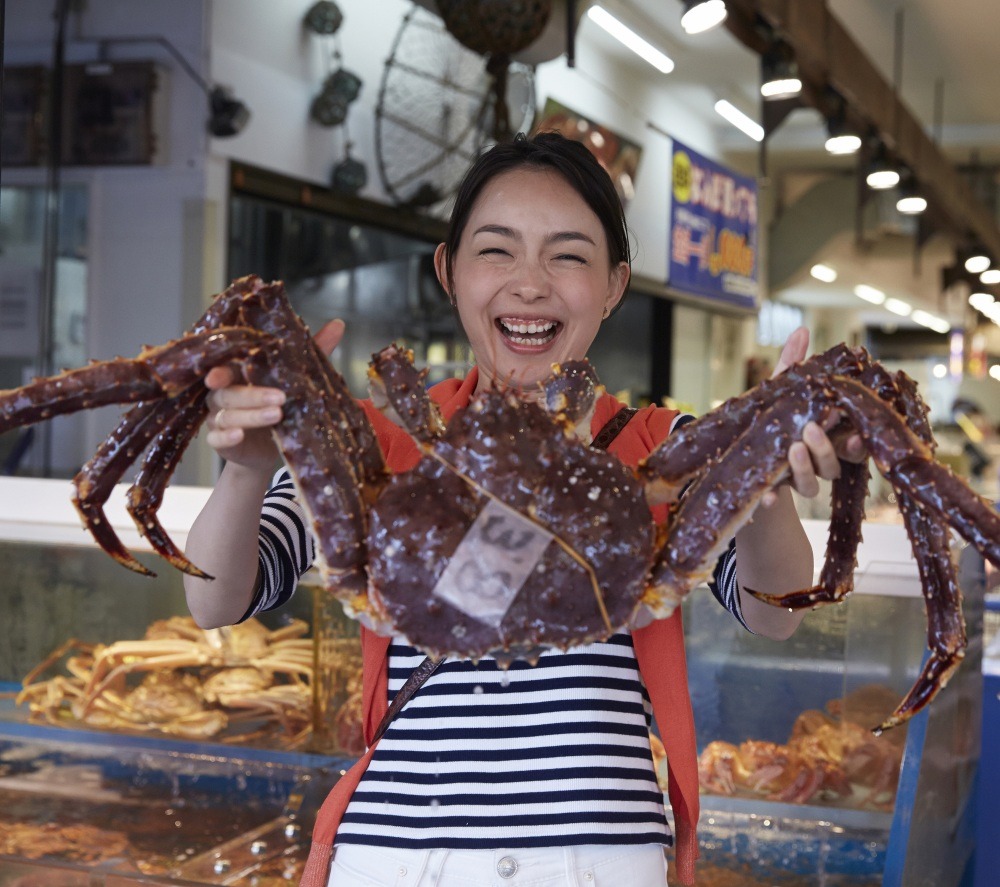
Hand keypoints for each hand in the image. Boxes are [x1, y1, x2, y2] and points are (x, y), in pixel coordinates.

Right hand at [204, 319, 344, 470]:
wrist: (268, 447)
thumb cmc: (279, 404)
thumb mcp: (295, 379)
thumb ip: (310, 353)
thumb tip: (338, 325)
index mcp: (237, 375)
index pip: (224, 368)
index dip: (221, 371)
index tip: (220, 375)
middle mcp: (223, 395)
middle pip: (228, 393)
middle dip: (253, 395)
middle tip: (281, 397)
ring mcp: (218, 419)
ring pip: (226, 416)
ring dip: (250, 415)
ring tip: (276, 414)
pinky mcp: (220, 442)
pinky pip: (216, 439)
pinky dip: (226, 437)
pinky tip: (238, 436)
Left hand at [763, 327, 865, 503]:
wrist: (748, 460)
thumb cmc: (774, 421)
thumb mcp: (779, 392)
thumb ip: (793, 366)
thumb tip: (801, 331)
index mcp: (827, 440)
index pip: (851, 445)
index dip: (856, 443)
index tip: (855, 434)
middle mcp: (818, 465)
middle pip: (833, 465)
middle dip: (825, 449)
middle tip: (812, 430)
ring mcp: (797, 482)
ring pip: (811, 486)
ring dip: (804, 469)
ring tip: (792, 449)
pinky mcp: (775, 494)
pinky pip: (777, 501)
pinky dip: (772, 499)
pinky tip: (767, 497)